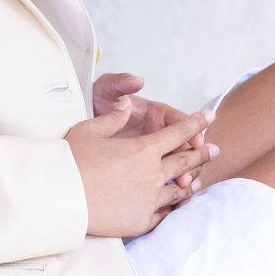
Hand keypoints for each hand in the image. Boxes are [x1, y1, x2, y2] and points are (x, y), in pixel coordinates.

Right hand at [65, 108, 218, 237]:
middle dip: (202, 153)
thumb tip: (125, 105)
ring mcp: (150, 200)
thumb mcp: (90, 130)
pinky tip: (174, 207)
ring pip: (179, 191)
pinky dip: (171, 208)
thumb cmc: (72, 160)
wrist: (61, 197)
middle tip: (215, 149)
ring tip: (197, 181)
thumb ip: (112, 118)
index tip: (210, 117)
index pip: (178, 133)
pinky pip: (164, 215)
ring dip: (191, 183)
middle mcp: (153, 174)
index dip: (196, 123)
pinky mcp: (141, 221)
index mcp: (143, 150)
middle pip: (185, 162)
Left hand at [92, 72, 211, 188]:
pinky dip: (169, 185)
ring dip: (183, 173)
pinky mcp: (145, 166)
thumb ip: (121, 83)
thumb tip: (138, 80)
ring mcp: (152, 151)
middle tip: (191, 170)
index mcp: (154, 114)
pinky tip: (173, 195)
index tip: (196, 139)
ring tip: (183, 185)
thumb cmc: (96, 104)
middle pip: (182, 145)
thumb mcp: (105, 90)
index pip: (176, 121)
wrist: (78, 124)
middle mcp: (157, 132)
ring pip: (176, 163)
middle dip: (190, 157)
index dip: (189, 129)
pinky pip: (162, 176)